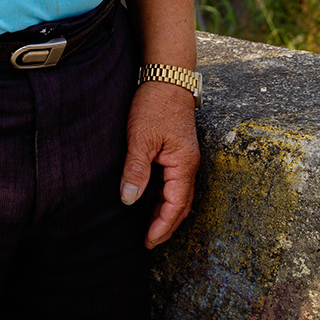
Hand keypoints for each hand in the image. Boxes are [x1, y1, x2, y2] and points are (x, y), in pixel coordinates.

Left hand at [120, 82, 199, 248]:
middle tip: (148, 242)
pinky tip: (150, 201)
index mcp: (184, 164)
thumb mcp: (141, 137)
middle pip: (182, 205)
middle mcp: (189, 165)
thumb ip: (136, 170)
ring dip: (165, 213)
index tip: (148, 241)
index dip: (162, 226)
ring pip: (179, 195)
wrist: (167, 77)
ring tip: (148, 228)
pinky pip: (174, 183)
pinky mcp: (179, 152)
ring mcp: (186, 158)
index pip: (176, 205)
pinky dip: (164, 197)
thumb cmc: (155, 105)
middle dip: (166, 225)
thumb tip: (130, 199)